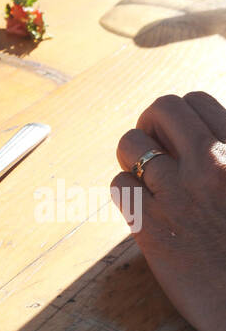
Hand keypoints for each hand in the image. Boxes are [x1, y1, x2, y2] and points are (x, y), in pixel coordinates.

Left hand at [112, 91, 225, 330]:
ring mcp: (179, 195)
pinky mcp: (152, 228)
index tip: (182, 136)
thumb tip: (203, 142)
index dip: (183, 116)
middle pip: (161, 109)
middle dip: (152, 123)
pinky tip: (142, 209)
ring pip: (131, 144)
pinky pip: (119, 185)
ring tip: (145, 178)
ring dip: (133, 157)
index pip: (196, 102)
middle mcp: (211, 165)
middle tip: (156, 148)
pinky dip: (127, 194)